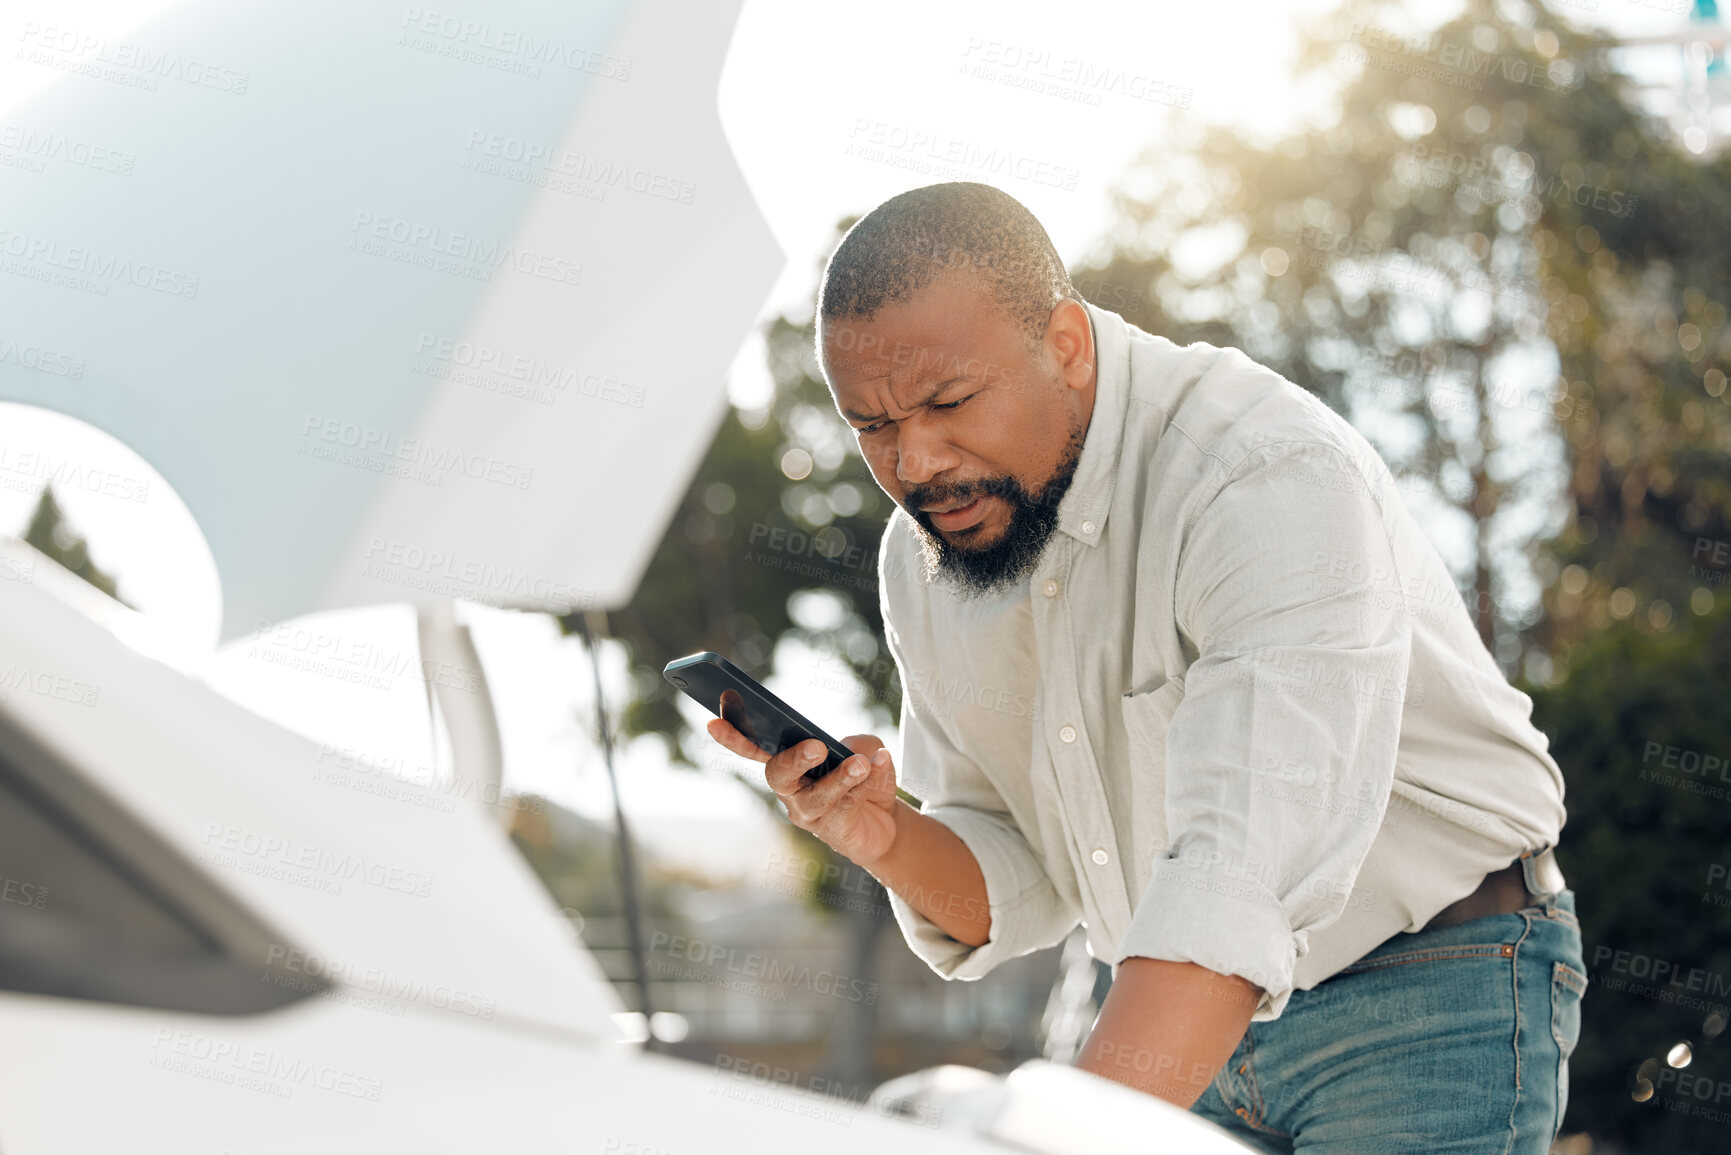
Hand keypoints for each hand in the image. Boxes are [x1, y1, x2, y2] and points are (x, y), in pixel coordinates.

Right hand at [707, 719, 899, 864]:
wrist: (887, 820)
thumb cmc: (865, 776)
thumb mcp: (867, 748)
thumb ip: (860, 743)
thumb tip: (855, 751)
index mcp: (789, 760)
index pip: (755, 746)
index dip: (734, 736)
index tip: (714, 722)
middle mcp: (791, 787)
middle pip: (777, 774)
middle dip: (794, 760)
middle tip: (816, 748)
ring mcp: (808, 811)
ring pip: (816, 794)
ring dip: (840, 777)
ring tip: (861, 764)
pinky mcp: (831, 829)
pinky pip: (844, 806)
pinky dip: (866, 783)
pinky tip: (878, 766)